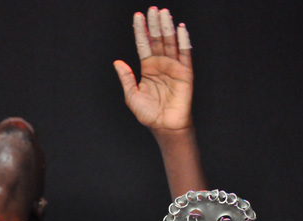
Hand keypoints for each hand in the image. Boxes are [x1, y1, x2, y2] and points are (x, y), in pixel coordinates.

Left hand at [114, 7, 192, 131]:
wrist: (164, 126)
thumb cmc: (148, 113)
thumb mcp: (131, 96)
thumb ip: (126, 78)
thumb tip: (117, 62)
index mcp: (147, 68)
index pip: (144, 44)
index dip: (141, 31)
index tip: (138, 16)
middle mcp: (161, 64)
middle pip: (158, 39)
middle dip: (154, 24)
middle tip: (152, 9)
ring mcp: (173, 67)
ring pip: (170, 43)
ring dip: (168, 27)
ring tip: (164, 13)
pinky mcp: (185, 73)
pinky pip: (185, 54)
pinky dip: (183, 41)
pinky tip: (181, 29)